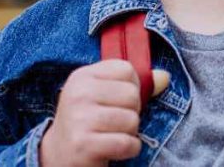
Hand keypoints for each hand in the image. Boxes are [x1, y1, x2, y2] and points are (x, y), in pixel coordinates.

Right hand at [40, 60, 169, 165]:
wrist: (58, 154)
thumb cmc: (87, 121)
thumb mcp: (103, 96)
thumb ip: (133, 85)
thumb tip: (165, 77)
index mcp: (82, 76)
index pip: (127, 69)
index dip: (132, 87)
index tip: (118, 101)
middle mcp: (78, 94)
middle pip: (132, 95)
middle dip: (131, 113)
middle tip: (114, 122)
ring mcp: (79, 119)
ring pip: (132, 121)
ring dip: (129, 133)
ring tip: (111, 135)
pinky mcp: (83, 145)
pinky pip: (127, 144)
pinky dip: (128, 150)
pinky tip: (113, 149)